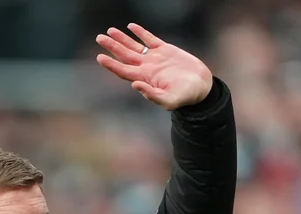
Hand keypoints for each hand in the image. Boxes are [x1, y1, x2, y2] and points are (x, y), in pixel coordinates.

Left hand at [96, 23, 213, 109]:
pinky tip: (131, 26)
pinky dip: (140, 32)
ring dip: (122, 39)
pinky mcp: (165, 50)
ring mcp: (155, 58)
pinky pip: (149, 39)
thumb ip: (152, 95)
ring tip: (110, 31)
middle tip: (99, 38)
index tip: (100, 57)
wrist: (201, 86)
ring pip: (134, 46)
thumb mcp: (169, 101)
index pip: (123, 71)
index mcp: (145, 79)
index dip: (111, 64)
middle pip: (124, 56)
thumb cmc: (186, 96)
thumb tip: (135, 85)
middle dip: (112, 47)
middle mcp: (146, 68)